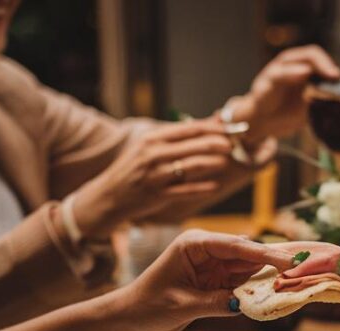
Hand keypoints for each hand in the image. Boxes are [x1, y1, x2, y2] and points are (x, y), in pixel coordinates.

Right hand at [72, 119, 236, 233]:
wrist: (108, 196)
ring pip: (192, 166)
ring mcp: (156, 175)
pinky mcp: (158, 195)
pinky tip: (215, 186)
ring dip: (212, 163)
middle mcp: (153, 155)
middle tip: (231, 145)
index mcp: (152, 139)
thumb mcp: (149, 148)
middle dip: (216, 144)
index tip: (228, 129)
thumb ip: (178, 137)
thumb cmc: (134, 169)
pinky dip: (202, 188)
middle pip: (193, 145)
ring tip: (225, 162)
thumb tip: (210, 124)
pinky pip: (186, 190)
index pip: (188, 129)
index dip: (212, 128)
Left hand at [116, 229, 293, 330]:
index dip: (265, 253)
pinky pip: (243, 280)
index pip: (236, 246)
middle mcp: (207, 249)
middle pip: (248, 253)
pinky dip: (258, 286)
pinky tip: (277, 289)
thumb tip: (244, 302)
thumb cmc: (149, 305)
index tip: (288, 261)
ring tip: (296, 279)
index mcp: (194, 244)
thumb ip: (215, 302)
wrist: (133, 315)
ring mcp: (214, 263)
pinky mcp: (218, 278)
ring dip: (269, 275)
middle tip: (303, 268)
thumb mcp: (183, 305)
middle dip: (274, 261)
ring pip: (250, 266)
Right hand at [231, 45, 339, 140]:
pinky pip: (279, 74)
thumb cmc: (284, 112)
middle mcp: (290, 65)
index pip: (319, 59)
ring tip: (327, 73)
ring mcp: (277, 71)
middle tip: (336, 76)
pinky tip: (304, 72)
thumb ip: (323, 101)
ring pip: (294, 58)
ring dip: (313, 64)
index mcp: (302, 69)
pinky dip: (293, 72)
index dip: (331, 66)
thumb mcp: (309, 108)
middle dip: (325, 63)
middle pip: (310, 54)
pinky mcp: (266, 82)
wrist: (260, 124)